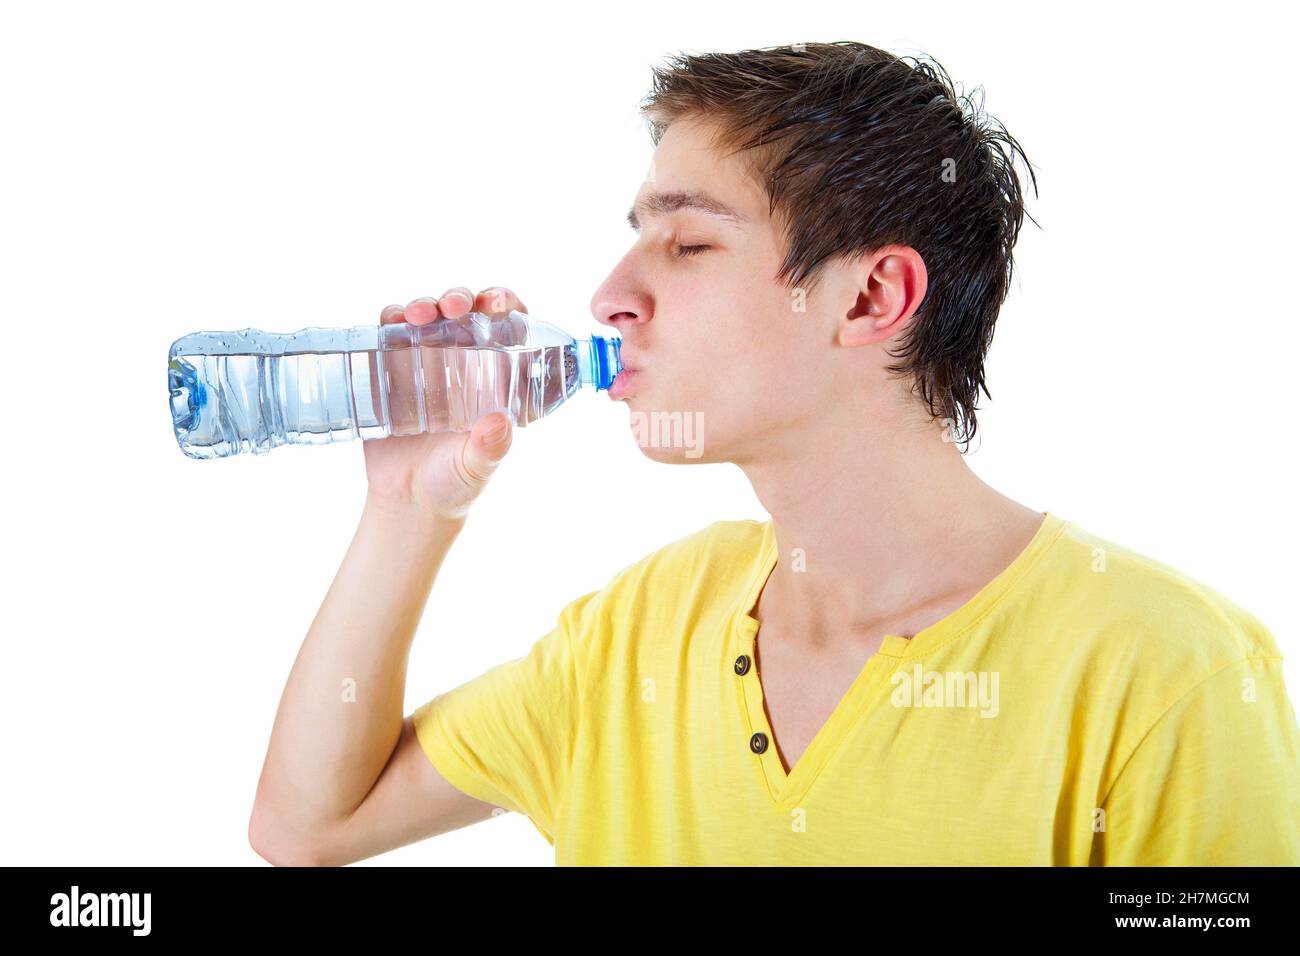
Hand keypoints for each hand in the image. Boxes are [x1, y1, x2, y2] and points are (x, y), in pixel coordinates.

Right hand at [362, 286, 528, 521]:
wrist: (407, 502)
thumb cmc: (454, 484)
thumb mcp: (477, 469)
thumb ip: (490, 449)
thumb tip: (498, 423)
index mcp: (497, 378)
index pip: (510, 327)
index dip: (506, 306)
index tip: (497, 305)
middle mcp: (464, 363)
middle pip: (467, 313)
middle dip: (462, 298)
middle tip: (454, 307)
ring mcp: (426, 363)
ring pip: (428, 317)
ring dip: (425, 305)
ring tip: (419, 315)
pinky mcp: (391, 370)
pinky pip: (389, 334)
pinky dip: (389, 321)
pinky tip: (390, 323)